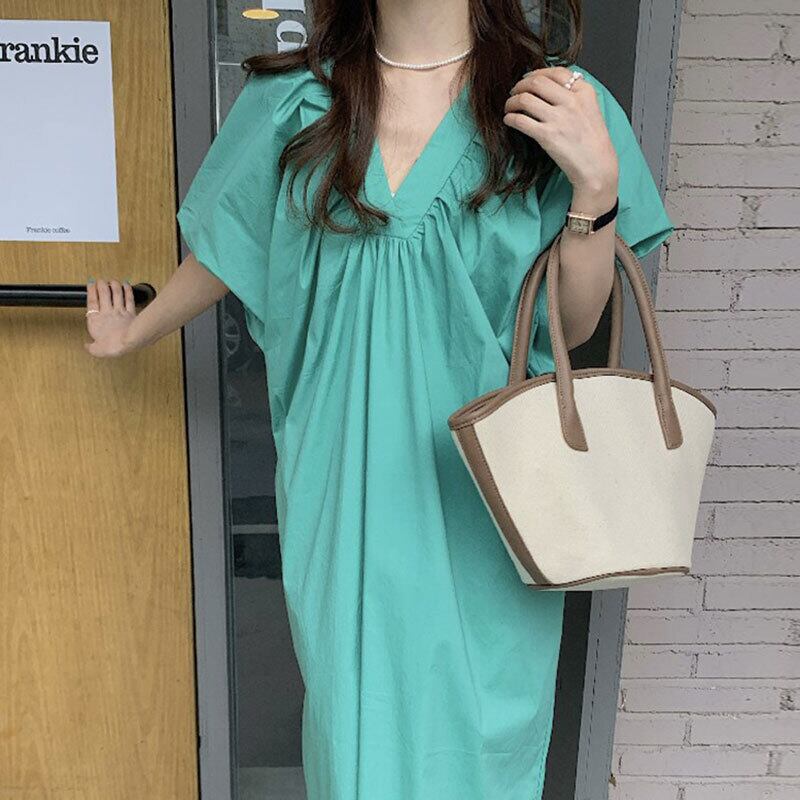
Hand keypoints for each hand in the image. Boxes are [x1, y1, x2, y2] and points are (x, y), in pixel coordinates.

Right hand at [84, 278, 137, 357]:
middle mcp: (107, 313)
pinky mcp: (131, 313)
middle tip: (100, 280)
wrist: (129, 341)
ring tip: (112, 281)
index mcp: (96, 320)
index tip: (90, 284)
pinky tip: (126, 285)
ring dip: (114, 286)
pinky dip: (127, 291)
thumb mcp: (97, 350)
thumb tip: (87, 346)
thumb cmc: (113, 345)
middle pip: (104, 295)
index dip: (91, 291)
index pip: (92, 302)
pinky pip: (128, 299)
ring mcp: (120, 312)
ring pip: (116, 294)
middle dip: (101, 285)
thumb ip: (91, 348)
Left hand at [504, 66, 618, 208]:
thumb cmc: (593, 142)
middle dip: (520, 85)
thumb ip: (575, 95)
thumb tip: (550, 86)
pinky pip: (520, 120)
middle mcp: (571, 101)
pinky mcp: (547, 136)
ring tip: (509, 107)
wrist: (597, 166)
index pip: (555, 72)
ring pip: (525, 99)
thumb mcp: (591, 109)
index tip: (527, 78)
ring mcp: (559, 118)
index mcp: (584, 92)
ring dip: (511, 102)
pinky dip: (510, 118)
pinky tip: (509, 120)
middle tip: (514, 92)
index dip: (536, 73)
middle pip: (537, 82)